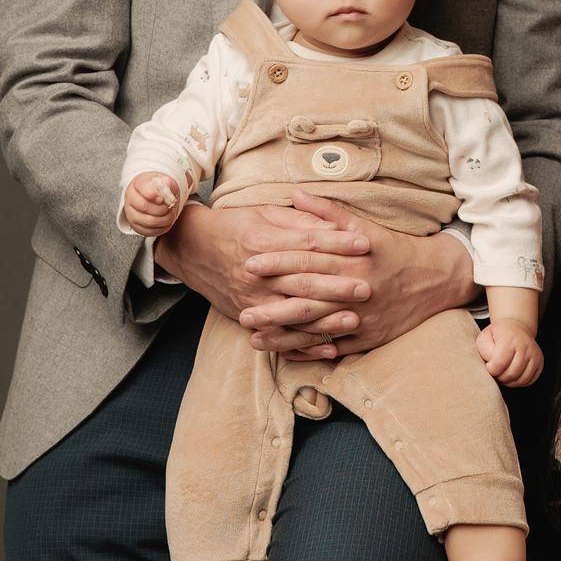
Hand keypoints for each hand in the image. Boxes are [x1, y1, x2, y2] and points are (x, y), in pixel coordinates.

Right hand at [122, 171, 181, 235]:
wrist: (156, 197)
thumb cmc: (160, 188)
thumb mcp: (166, 181)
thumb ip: (168, 182)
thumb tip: (167, 183)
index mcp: (137, 184)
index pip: (142, 189)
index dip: (153, 195)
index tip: (162, 199)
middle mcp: (130, 199)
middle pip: (144, 206)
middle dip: (162, 208)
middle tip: (170, 206)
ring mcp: (131, 214)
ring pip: (149, 221)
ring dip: (165, 219)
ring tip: (170, 213)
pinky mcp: (136, 227)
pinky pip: (150, 232)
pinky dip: (162, 228)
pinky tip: (166, 221)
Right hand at [154, 197, 373, 357]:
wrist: (192, 248)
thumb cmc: (233, 225)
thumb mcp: (264, 213)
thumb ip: (298, 220)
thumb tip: (333, 226)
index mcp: (263, 243)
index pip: (307, 244)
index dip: (337, 243)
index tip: (364, 244)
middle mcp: (257, 275)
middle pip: (304, 282)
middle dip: (338, 286)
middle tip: (368, 287)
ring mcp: (252, 299)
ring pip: (294, 314)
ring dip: (325, 319)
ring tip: (354, 319)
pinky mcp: (247, 315)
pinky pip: (280, 335)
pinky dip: (305, 344)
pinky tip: (328, 347)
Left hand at [237, 191, 477, 358]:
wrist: (435, 278)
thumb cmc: (394, 248)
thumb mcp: (364, 225)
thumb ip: (326, 212)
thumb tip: (294, 193)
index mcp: (354, 259)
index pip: (309, 260)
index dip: (278, 262)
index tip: (250, 263)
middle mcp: (357, 289)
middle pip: (309, 298)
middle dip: (274, 305)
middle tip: (242, 309)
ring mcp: (363, 317)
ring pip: (318, 329)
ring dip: (284, 334)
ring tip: (253, 336)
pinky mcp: (368, 338)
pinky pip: (334, 347)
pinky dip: (308, 351)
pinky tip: (284, 351)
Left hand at [475, 321, 542, 386]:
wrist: (516, 328)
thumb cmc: (498, 336)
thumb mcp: (484, 338)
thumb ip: (485, 352)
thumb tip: (492, 365)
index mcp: (510, 338)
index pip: (499, 363)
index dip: (491, 369)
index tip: (489, 365)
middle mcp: (525, 346)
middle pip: (511, 374)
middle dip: (500, 377)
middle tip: (496, 370)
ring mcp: (535, 354)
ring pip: (521, 380)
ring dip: (509, 381)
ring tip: (503, 373)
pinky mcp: (540, 362)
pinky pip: (529, 381)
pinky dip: (519, 382)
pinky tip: (513, 375)